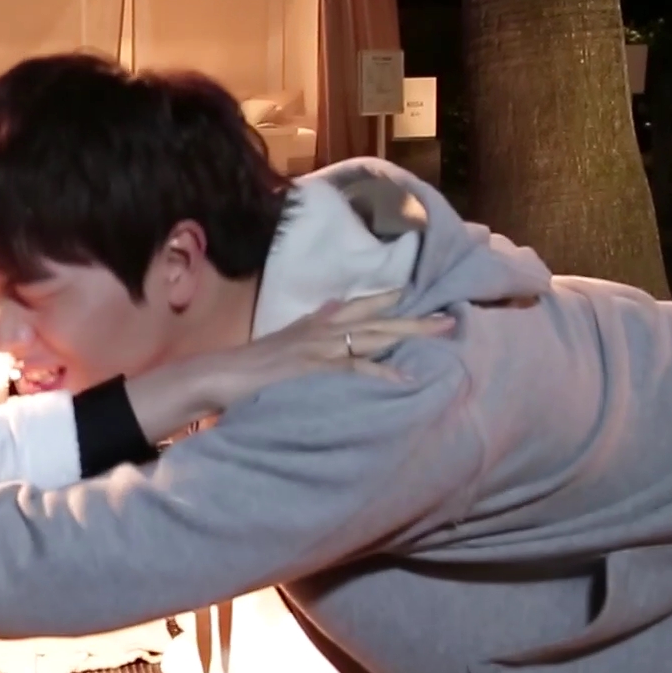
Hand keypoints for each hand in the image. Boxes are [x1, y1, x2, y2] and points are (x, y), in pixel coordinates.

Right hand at [192, 290, 454, 403]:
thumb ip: (312, 322)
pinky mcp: (317, 368)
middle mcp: (323, 329)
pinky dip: (383, 372)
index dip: (388, 300)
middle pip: (378, 319)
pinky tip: (406, 377)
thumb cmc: (250, 364)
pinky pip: (357, 368)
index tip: (416, 295)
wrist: (222, 374)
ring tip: (441, 332)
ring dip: (410, 334)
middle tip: (449, 319)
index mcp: (316, 323)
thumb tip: (332, 307)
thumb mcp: (285, 336)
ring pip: (375, 336)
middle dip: (415, 319)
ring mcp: (321, 347)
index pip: (359, 306)